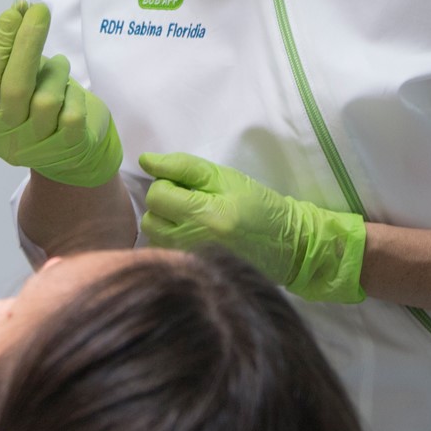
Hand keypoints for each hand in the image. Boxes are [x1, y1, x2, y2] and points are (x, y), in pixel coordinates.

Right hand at [0, 3, 121, 187]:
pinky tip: (71, 94)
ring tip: (59, 68)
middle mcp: (3, 138)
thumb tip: (18, 12)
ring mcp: (35, 148)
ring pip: (47, 99)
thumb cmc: (35, 108)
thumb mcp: (16, 85)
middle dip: (27, 43)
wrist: (70, 154)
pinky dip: (74, 95)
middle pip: (14, 87)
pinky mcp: (67, 149)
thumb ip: (11, 56)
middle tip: (39, 11)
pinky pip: (72, 112)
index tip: (13, 12)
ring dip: (57, 73)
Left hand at [140, 152, 366, 303]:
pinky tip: (192, 235)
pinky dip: (170, 239)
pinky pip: (163, 250)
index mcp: (205, 216)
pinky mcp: (190, 270)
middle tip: (191, 201)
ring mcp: (190, 261)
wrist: (285, 246)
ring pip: (152, 235)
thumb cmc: (257, 205)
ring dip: (165, 222)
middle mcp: (192, 243)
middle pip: (150, 217)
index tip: (190, 187)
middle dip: (164, 204)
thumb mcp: (225, 177)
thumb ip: (183, 167)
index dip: (169, 184)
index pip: (158, 195)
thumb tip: (145, 160)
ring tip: (192, 218)